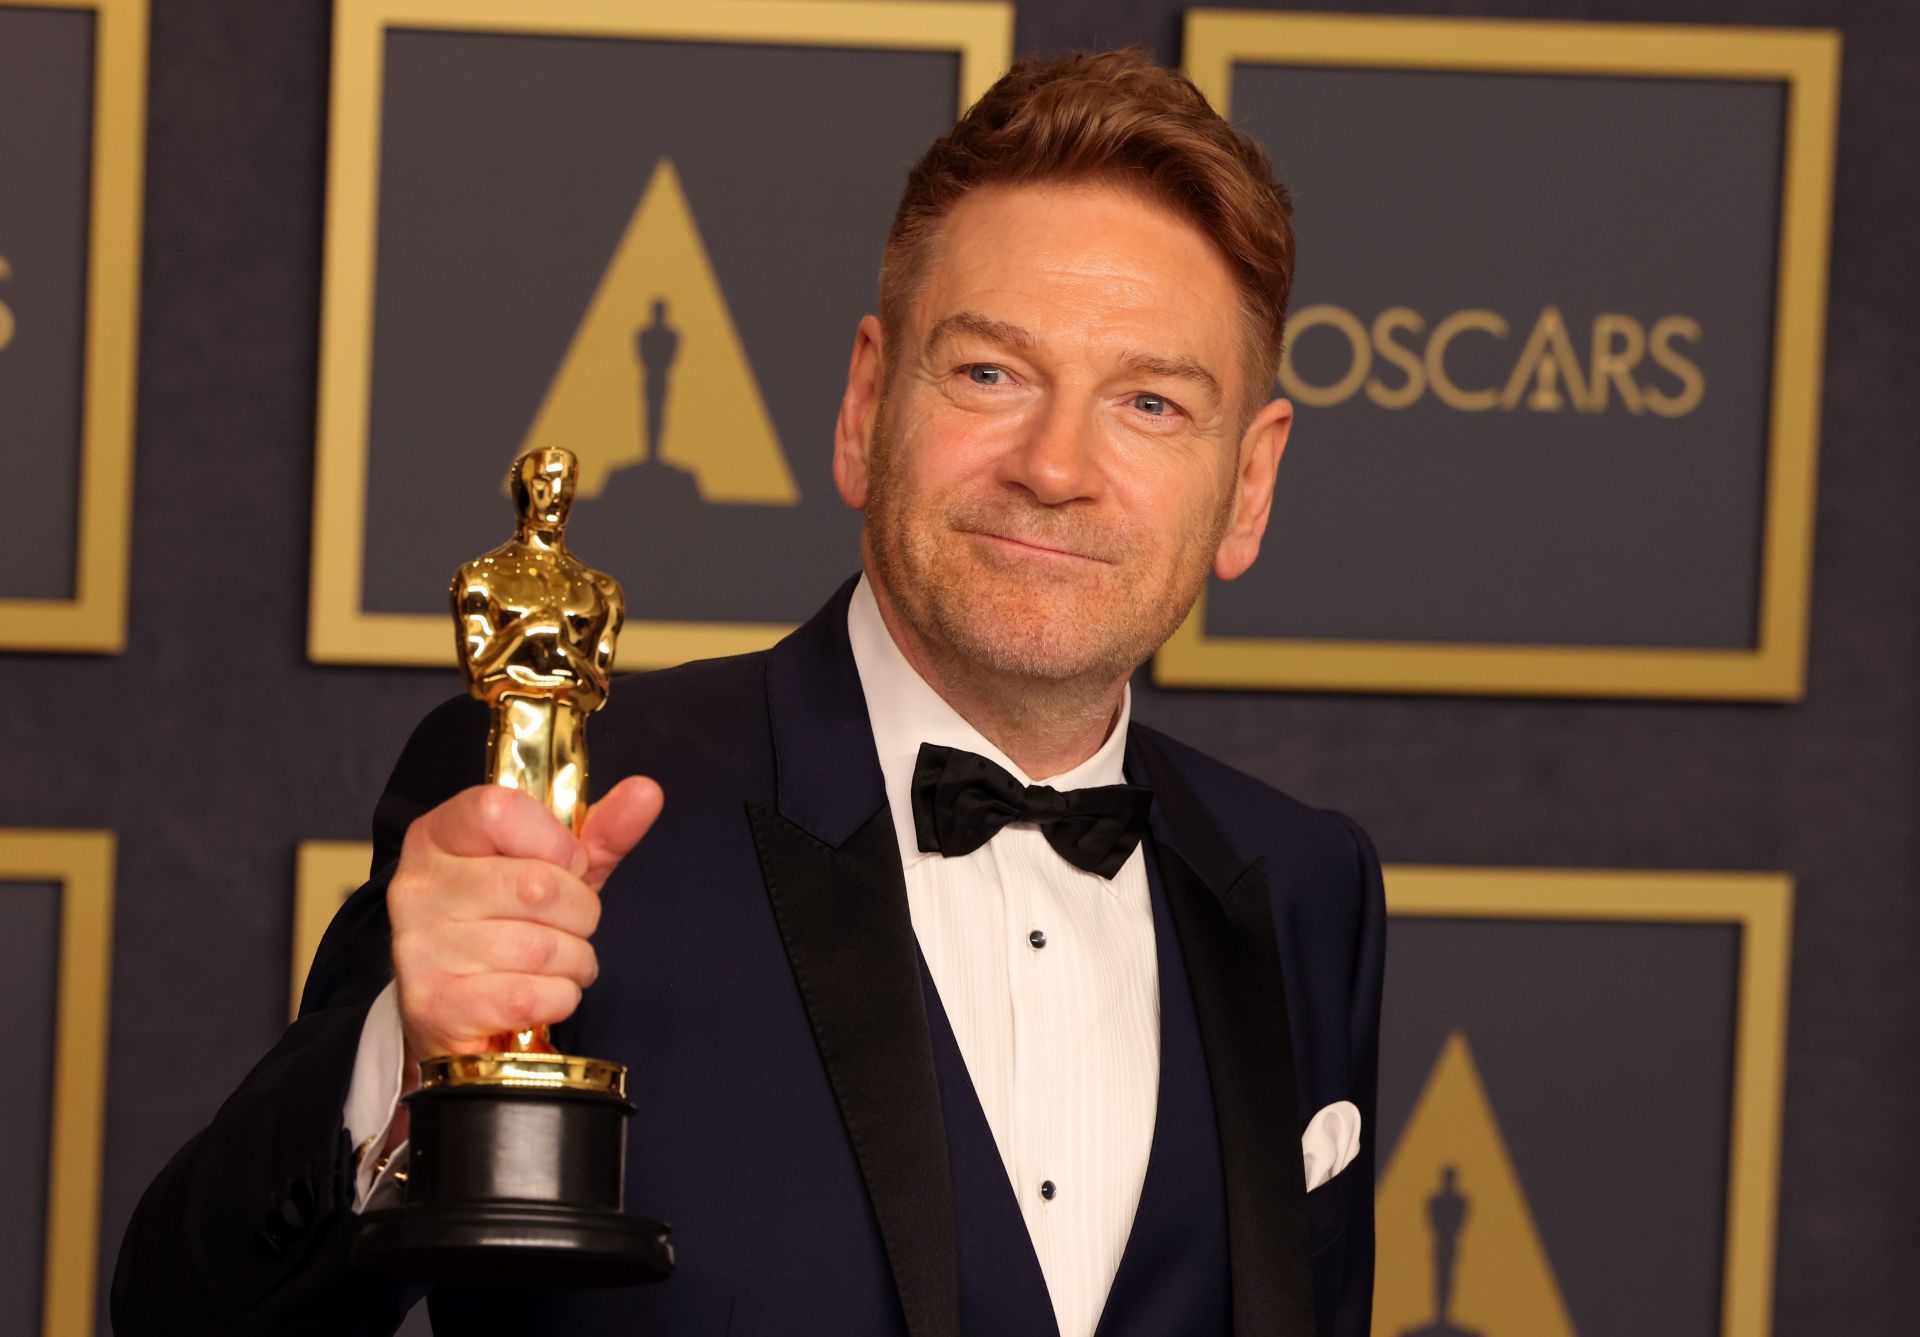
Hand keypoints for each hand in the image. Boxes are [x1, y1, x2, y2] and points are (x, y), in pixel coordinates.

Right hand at [388, 775, 663, 1062]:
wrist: (460, 1009)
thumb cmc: (509, 923)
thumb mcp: (553, 869)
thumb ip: (599, 832)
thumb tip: (647, 791)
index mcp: (439, 835)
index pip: (499, 811)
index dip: (556, 842)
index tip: (568, 865)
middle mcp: (417, 886)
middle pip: (537, 885)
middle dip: (581, 912)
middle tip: (572, 925)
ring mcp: (420, 948)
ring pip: (540, 947)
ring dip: (575, 960)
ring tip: (560, 963)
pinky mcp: (436, 1005)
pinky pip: (531, 996)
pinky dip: (559, 997)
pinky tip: (543, 994)